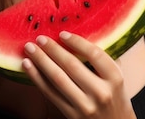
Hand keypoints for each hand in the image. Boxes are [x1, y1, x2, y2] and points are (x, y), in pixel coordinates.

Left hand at [22, 31, 136, 118]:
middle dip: (53, 50)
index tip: (62, 33)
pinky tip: (28, 67)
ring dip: (41, 62)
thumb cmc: (115, 95)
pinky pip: (50, 93)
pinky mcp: (71, 114)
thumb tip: (79, 34)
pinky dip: (37, 78)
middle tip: (40, 38)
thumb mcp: (117, 76)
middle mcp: (100, 92)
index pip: (95, 55)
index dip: (77, 42)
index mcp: (115, 78)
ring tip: (29, 49)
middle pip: (72, 66)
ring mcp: (85, 105)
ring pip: (58, 79)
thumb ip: (103, 59)